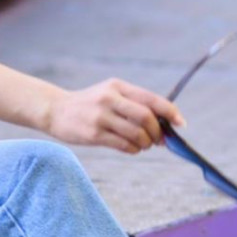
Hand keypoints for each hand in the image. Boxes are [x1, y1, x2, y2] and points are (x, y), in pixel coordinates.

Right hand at [46, 78, 187, 153]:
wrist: (55, 110)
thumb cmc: (89, 104)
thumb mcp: (109, 94)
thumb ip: (134, 104)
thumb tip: (164, 123)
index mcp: (117, 86)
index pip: (151, 99)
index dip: (170, 112)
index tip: (181, 123)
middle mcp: (109, 99)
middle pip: (146, 117)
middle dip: (158, 132)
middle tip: (158, 140)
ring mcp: (101, 117)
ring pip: (137, 134)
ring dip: (146, 143)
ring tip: (144, 144)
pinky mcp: (94, 134)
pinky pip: (124, 146)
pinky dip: (134, 150)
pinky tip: (132, 148)